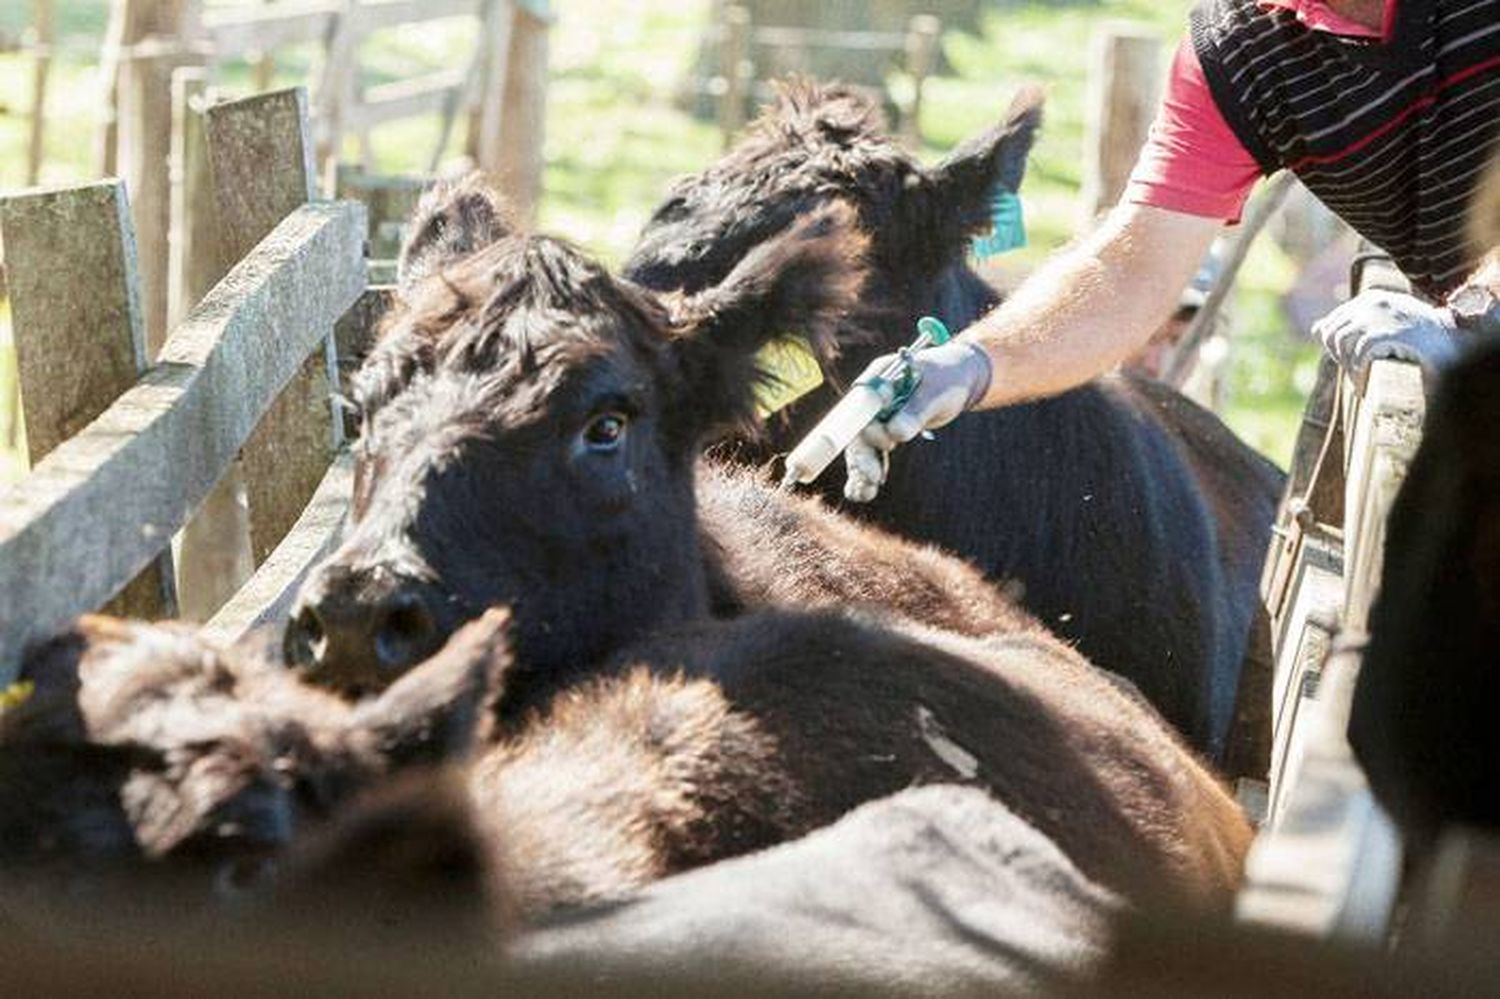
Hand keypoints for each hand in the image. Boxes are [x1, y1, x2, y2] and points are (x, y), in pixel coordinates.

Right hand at [843, 339, 991, 502]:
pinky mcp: (883, 432)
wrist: (957, 380)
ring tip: (865, 494)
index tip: (881, 446)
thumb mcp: (936, 391)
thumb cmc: (948, 378)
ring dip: (862, 470)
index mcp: (879, 379)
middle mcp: (871, 398)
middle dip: (863, 456)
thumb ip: (916, 411)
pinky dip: (868, 473)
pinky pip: (872, 454)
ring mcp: (876, 417)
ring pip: (863, 446)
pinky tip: (863, 493)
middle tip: (873, 479)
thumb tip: (896, 433)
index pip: (861, 405)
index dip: (865, 427)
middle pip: (859, 429)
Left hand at [1313, 290, 1461, 389]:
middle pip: (1331, 335)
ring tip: (1363, 377)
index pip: (1331, 325)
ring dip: (1349, 366)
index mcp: (1370, 299)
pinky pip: (1356, 356)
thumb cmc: (1417, 337)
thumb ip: (1352, 323)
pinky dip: (1359, 372)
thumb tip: (1315, 329)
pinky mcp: (1384, 334)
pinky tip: (1367, 382)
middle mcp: (1371, 303)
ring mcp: (1377, 317)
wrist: (1450, 344)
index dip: (1336, 348)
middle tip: (1357, 371)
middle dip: (1339, 357)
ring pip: (1341, 344)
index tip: (1352, 360)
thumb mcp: (1384, 323)